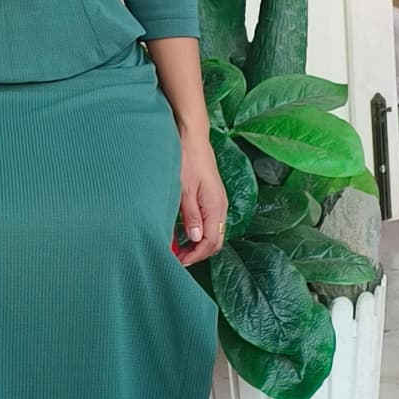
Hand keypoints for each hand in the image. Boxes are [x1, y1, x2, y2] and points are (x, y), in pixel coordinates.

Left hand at [175, 130, 226, 266]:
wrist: (192, 138)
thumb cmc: (187, 160)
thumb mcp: (184, 189)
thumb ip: (191, 215)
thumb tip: (195, 239)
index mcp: (215, 206)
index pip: (211, 242)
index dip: (196, 255)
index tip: (179, 261)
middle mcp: (220, 206)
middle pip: (214, 241)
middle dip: (197, 253)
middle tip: (178, 258)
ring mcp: (217, 202)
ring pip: (212, 232)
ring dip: (197, 244)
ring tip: (178, 248)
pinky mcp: (212, 198)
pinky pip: (209, 222)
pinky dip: (198, 232)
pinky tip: (183, 232)